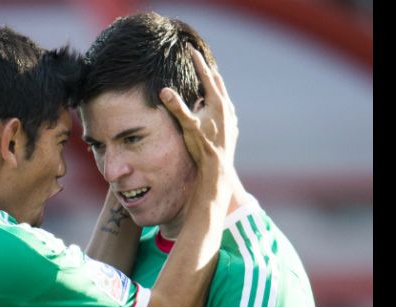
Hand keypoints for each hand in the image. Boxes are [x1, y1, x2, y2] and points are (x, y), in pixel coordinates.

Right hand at [159, 46, 237, 172]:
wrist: (217, 167)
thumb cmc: (202, 146)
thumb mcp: (187, 125)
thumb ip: (176, 107)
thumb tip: (164, 91)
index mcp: (217, 102)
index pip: (206, 75)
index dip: (197, 62)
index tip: (191, 49)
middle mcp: (227, 107)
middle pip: (217, 82)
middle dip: (208, 70)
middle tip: (200, 60)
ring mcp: (231, 118)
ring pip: (223, 95)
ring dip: (215, 86)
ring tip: (209, 80)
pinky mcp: (232, 128)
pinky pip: (226, 109)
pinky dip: (219, 102)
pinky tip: (217, 106)